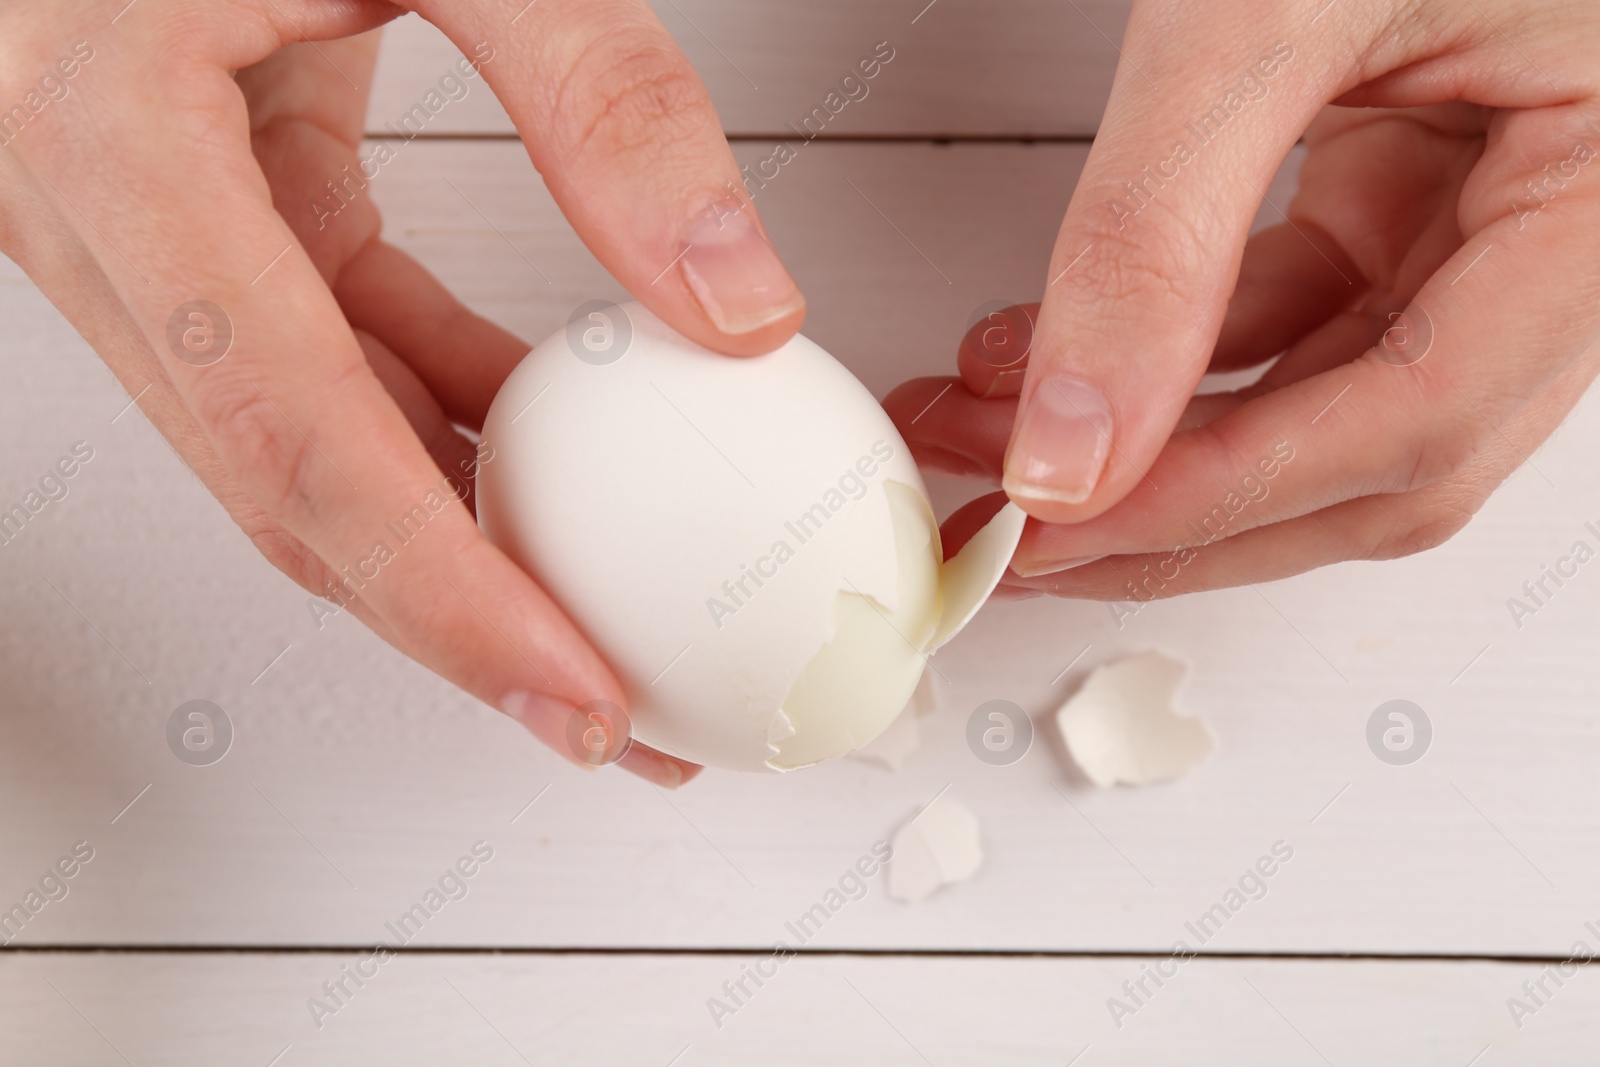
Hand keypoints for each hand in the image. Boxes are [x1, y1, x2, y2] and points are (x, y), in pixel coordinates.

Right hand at [0, 0, 806, 782]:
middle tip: (610, 719)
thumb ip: (599, 95)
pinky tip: (546, 470)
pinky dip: (442, 429)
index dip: (445, 594)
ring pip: (303, 448)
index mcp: (111, 138)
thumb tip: (733, 298)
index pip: (297, 434)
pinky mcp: (202, 220)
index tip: (575, 693)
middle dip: (460, 627)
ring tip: (599, 629)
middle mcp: (97, 214)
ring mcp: (140, 233)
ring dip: (459, 548)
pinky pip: (325, 365)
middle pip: (289, 492)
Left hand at [889, 0, 1599, 601]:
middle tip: (1009, 537)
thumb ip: (1164, 230)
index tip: (1062, 525)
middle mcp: (1564, 233)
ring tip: (988, 444)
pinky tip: (1040, 358)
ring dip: (1144, 443)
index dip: (1225, 498)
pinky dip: (1157, 352)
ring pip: (1314, 407)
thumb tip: (1074, 443)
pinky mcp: (1404, 186)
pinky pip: (1281, 316)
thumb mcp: (1272, 6)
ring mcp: (1484, 217)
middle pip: (1371, 463)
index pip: (1414, 421)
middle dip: (1174, 514)